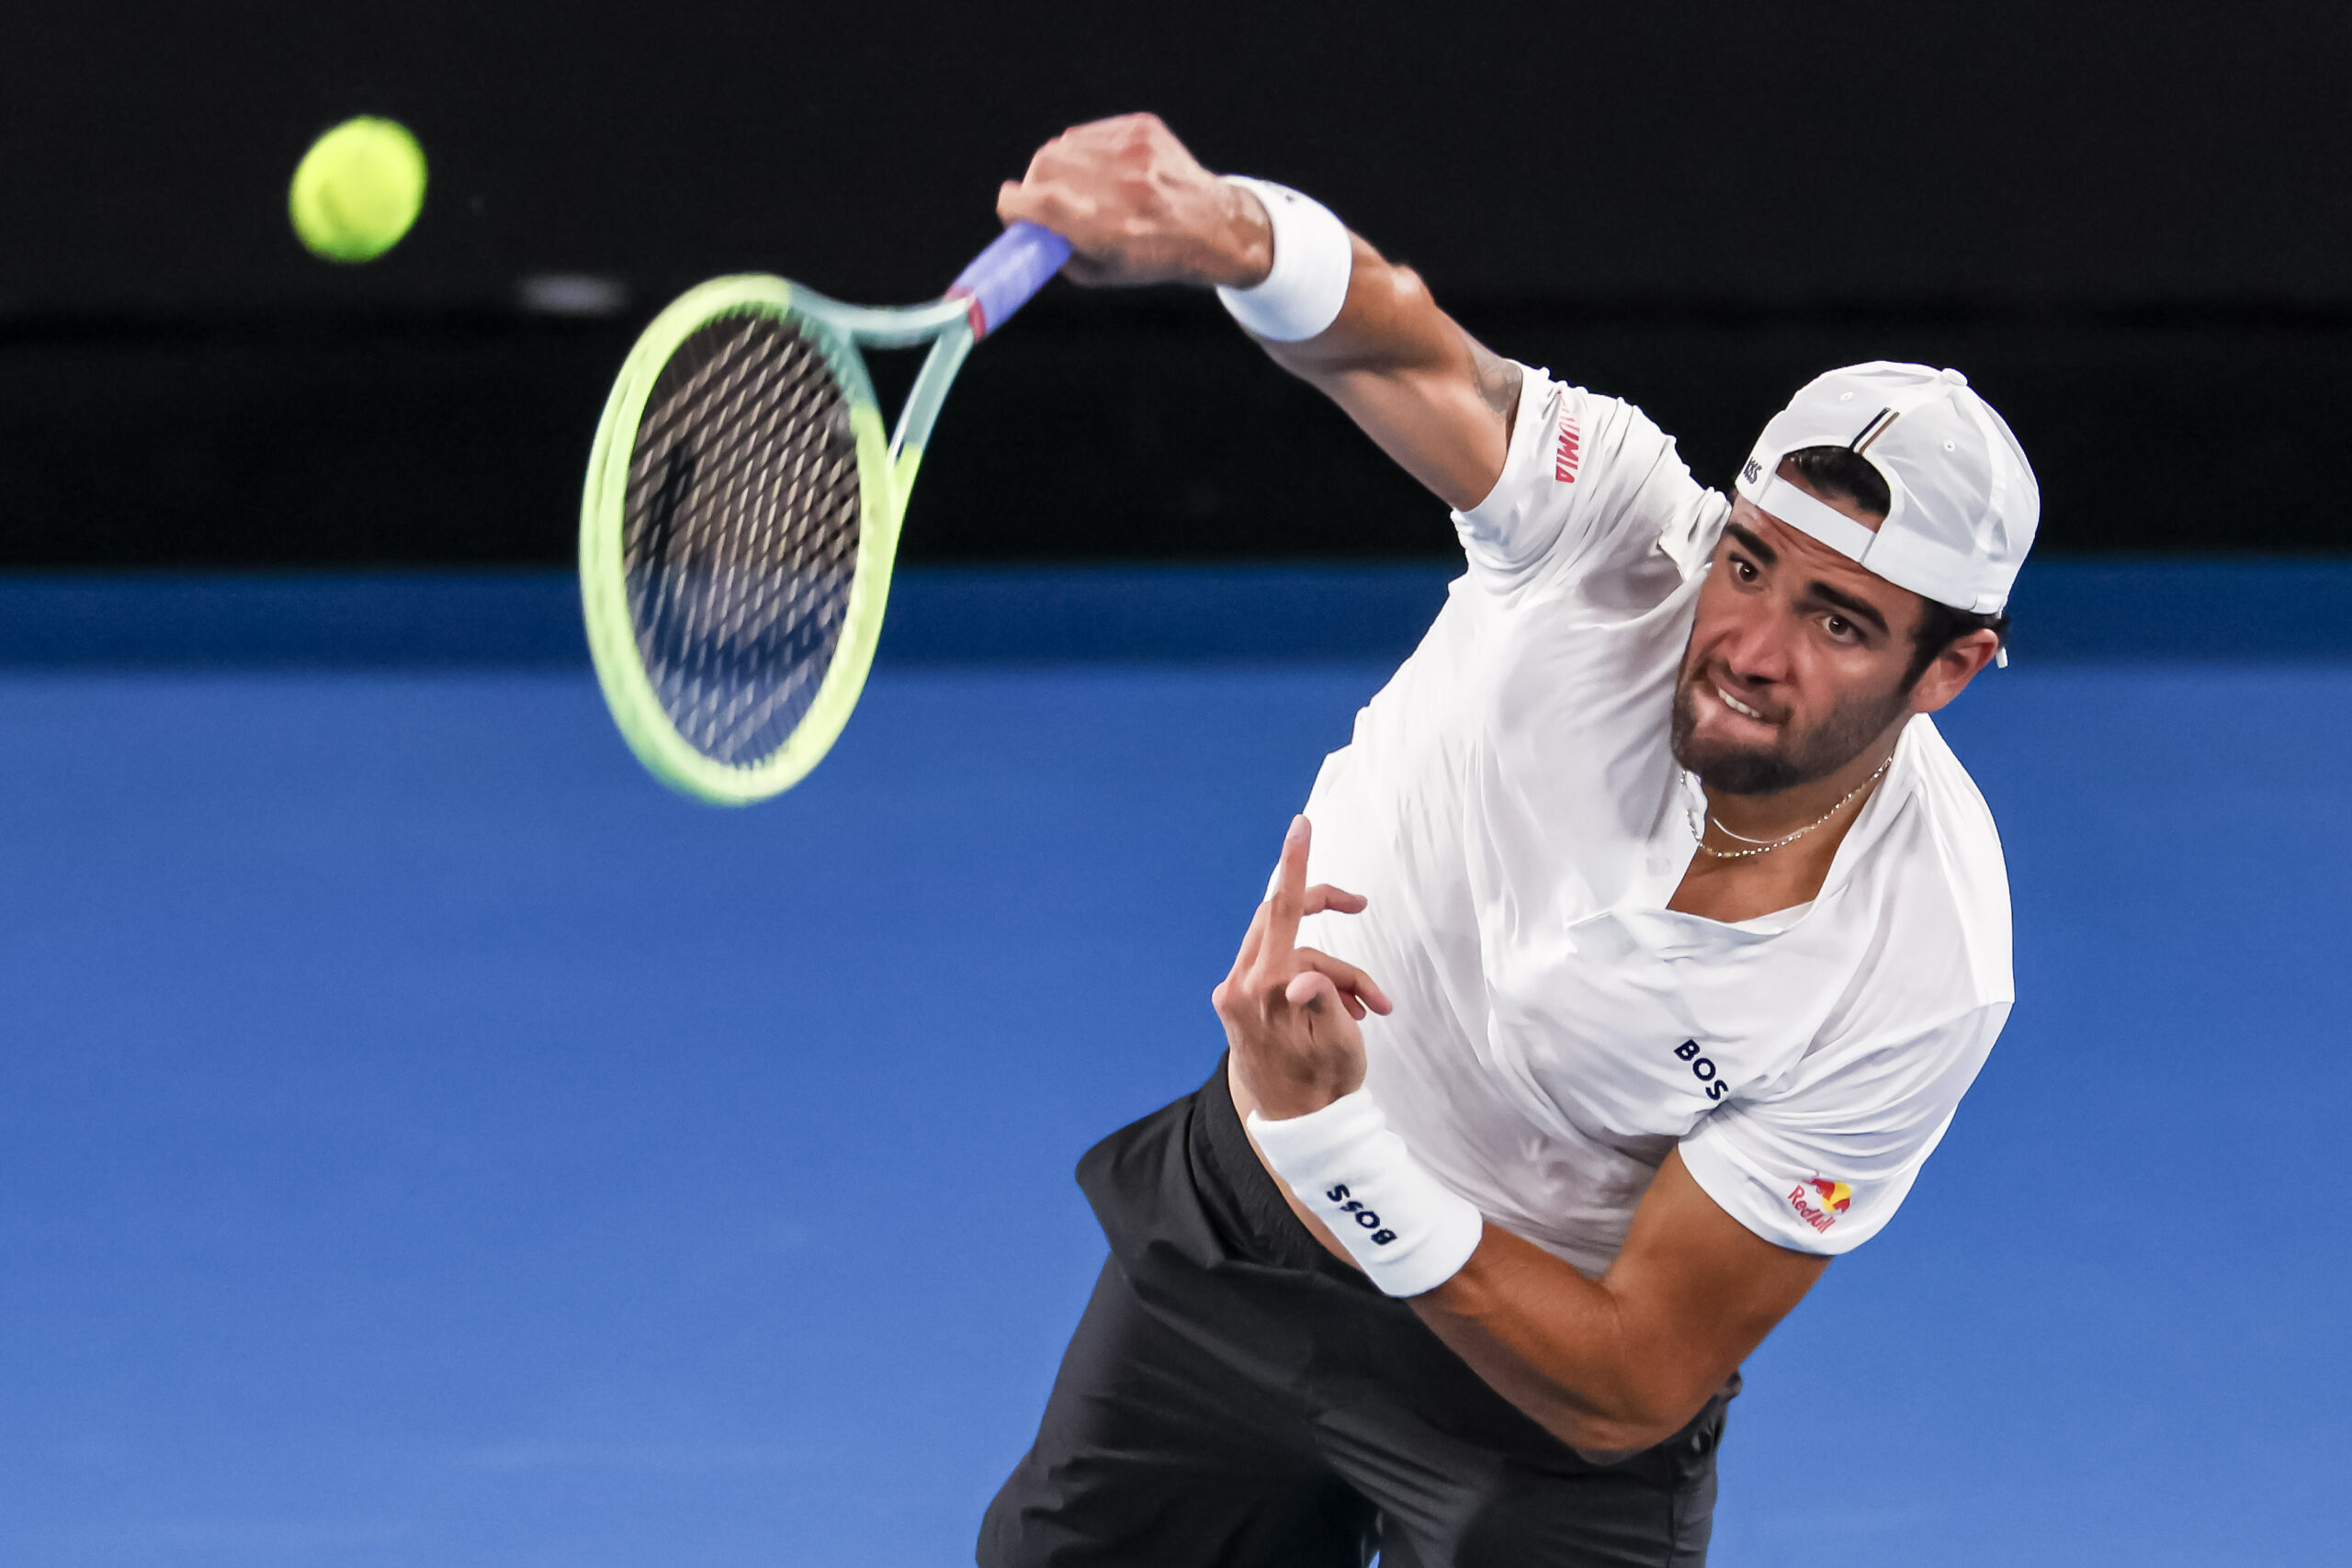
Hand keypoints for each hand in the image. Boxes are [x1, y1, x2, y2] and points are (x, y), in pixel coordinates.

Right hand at [996, 113, 1272, 289]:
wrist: (1211, 227)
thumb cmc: (1153, 256)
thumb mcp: (1101, 273)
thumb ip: (1056, 251)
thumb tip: (1024, 225)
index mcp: (1109, 230)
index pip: (1038, 203)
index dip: (1012, 206)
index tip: (1010, 208)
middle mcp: (1123, 187)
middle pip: (1044, 166)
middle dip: (1034, 184)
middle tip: (1044, 199)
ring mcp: (1134, 152)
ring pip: (1063, 145)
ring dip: (1059, 166)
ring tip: (1080, 186)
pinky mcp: (1142, 129)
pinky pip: (1089, 133)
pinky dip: (1085, 151)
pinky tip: (1105, 170)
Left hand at [1212, 815, 1392, 1119]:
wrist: (1299, 1128)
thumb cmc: (1326, 1088)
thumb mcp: (1340, 1046)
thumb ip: (1325, 1001)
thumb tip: (1307, 975)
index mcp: (1263, 993)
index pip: (1281, 913)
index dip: (1295, 867)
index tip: (1300, 826)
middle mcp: (1238, 988)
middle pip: (1280, 920)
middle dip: (1323, 911)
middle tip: (1359, 904)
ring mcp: (1233, 995)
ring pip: (1286, 946)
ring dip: (1329, 965)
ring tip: (1369, 1004)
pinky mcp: (1236, 1003)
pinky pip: (1277, 968)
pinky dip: (1312, 979)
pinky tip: (1346, 1009)